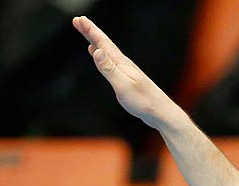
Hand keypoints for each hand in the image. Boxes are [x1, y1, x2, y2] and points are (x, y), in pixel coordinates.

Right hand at [73, 16, 184, 130]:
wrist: (160, 112)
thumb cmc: (143, 101)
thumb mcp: (123, 85)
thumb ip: (109, 68)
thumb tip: (96, 50)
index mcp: (121, 63)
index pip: (103, 43)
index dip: (90, 30)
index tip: (79, 19)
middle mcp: (123, 64)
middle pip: (104, 44)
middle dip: (90, 32)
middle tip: (78, 20)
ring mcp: (125, 70)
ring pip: (106, 51)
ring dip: (95, 41)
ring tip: (86, 33)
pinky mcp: (126, 78)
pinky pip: (109, 61)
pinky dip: (101, 54)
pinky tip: (98, 54)